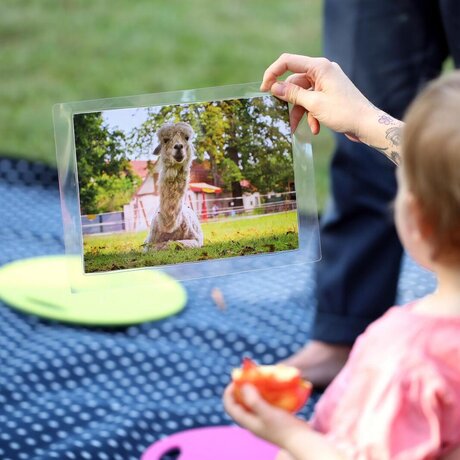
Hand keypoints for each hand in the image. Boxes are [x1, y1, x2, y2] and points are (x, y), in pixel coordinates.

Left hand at [223, 382, 309, 447]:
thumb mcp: (267, 413)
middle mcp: (253, 422)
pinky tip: (270, 388)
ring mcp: (263, 421)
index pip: (230, 406)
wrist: (302, 440)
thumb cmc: (284, 427)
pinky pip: (262, 404)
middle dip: (240, 389)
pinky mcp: (272, 419)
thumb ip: (253, 400)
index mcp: (248, 422)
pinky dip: (263, 395)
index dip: (228, 392)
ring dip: (252, 391)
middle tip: (247, 377)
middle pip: (239, 404)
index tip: (235, 380)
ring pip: (251, 403)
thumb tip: (243, 385)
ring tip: (258, 380)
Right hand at [260, 53, 376, 138]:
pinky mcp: (328, 94)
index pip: (288, 62)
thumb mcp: (314, 104)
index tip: (264, 89)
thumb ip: (293, 94)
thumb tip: (274, 87)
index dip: (273, 73)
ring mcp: (326, 83)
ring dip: (300, 112)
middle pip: (294, 83)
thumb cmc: (344, 112)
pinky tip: (315, 128)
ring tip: (296, 129)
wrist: (367, 124)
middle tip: (280, 116)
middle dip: (289, 102)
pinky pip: (312, 101)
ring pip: (302, 95)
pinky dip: (311, 115)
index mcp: (319, 67)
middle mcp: (322, 71)